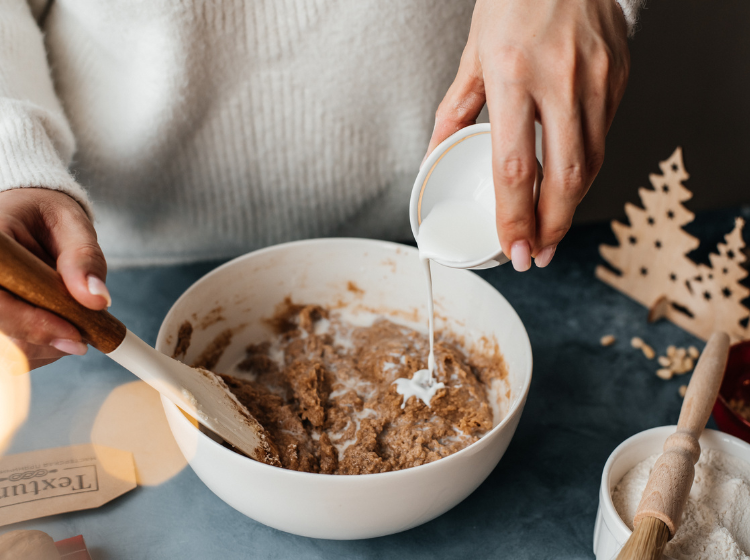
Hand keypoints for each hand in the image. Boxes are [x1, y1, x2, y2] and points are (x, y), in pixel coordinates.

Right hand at [0, 188, 109, 369]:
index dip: (30, 323)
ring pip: (10, 350)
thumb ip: (84, 258)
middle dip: (48, 339)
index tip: (74, 336)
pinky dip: (44, 348)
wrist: (31, 220)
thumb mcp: (72, 225)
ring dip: (50, 346)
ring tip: (73, 319)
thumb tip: (97, 298)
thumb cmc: (48, 217)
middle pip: (4, 333)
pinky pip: (14, 355)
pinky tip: (59, 327)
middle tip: (85, 333)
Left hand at [425, 0, 628, 269]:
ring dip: (571, 206)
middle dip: (551, 228)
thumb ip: (455, 109)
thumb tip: (435, 152)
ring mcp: (597, 78)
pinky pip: (604, 135)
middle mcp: (561, 80)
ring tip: (551, 230)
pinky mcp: (618, 76)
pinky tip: (568, 181)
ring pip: (591, 163)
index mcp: (512, 75)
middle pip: (565, 178)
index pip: (515, 168)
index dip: (515, 219)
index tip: (514, 249)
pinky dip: (585, 166)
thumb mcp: (473, 52)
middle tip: (537, 255)